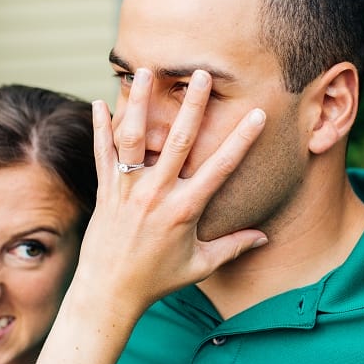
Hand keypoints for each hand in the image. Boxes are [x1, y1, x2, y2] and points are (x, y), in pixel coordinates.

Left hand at [74, 71, 267, 319]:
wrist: (110, 293)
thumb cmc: (157, 280)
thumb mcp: (199, 265)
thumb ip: (232, 246)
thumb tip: (264, 237)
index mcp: (185, 210)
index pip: (220, 168)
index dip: (241, 140)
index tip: (256, 114)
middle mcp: (157, 195)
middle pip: (177, 141)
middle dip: (192, 105)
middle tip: (201, 74)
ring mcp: (128, 190)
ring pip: (133, 138)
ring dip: (140, 102)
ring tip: (145, 71)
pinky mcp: (105, 192)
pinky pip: (101, 154)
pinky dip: (100, 128)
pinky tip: (100, 102)